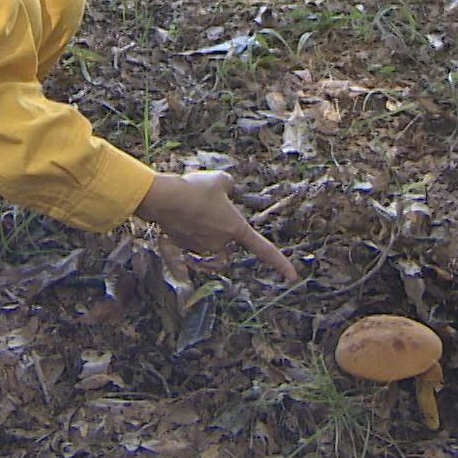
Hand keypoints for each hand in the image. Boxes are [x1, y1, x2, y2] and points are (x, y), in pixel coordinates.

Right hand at [134, 171, 298, 280]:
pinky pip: (184, 239)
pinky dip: (183, 229)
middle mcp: (219, 242)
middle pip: (225, 239)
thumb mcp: (221, 180)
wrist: (165, 198)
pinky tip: (177, 214)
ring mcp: (199, 246)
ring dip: (199, 224)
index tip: (293, 277)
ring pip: (204, 238)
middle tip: (205, 203)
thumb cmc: (196, 189)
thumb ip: (229, 186)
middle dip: (218, 225)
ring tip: (188, 203)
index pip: (263, 249)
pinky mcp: (180, 245)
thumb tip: (226, 189)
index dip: (280, 263)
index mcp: (235, 228)